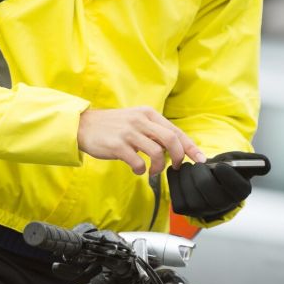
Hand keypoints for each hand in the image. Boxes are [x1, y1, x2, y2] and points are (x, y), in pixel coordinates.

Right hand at [77, 107, 206, 175]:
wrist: (83, 125)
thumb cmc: (112, 126)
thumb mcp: (135, 120)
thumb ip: (153, 130)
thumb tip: (175, 148)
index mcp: (147, 113)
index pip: (176, 131)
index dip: (190, 147)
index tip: (200, 159)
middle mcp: (140, 120)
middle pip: (171, 140)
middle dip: (179, 157)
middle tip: (176, 166)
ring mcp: (128, 132)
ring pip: (157, 152)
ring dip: (158, 166)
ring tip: (152, 170)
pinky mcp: (117, 145)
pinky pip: (138, 162)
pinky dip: (141, 170)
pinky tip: (136, 169)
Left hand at [167, 151, 263, 220]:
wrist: (208, 176)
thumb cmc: (226, 166)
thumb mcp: (241, 160)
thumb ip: (255, 160)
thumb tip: (265, 164)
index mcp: (240, 192)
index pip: (236, 188)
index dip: (227, 175)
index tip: (220, 166)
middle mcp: (222, 206)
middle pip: (209, 191)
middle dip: (202, 173)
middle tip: (200, 164)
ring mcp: (202, 210)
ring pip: (191, 196)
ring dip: (187, 176)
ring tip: (190, 167)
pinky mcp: (184, 209)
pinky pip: (176, 197)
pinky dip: (175, 180)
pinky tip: (181, 173)